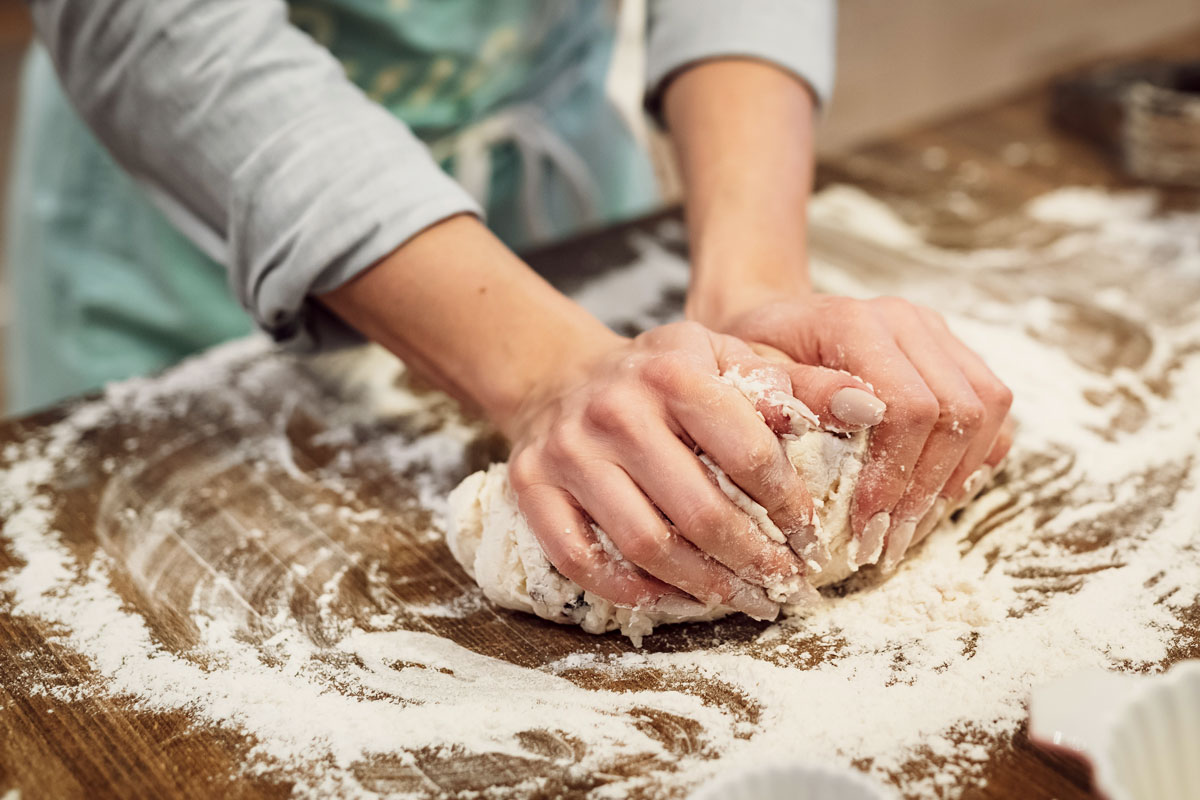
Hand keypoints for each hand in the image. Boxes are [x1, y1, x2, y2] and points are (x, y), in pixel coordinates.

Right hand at [502, 321, 854, 618]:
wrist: (562, 377)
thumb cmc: (661, 377)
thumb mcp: (727, 359)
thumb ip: (797, 384)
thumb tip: (871, 407)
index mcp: (673, 370)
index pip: (748, 452)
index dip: (789, 506)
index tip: (810, 537)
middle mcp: (616, 409)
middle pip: (699, 511)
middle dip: (753, 560)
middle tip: (784, 585)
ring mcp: (569, 451)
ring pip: (644, 544)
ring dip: (702, 586)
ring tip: (741, 599)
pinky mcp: (533, 486)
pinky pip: (583, 560)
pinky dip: (633, 591)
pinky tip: (672, 598)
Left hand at [716, 295, 1013, 570]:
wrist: (772, 326)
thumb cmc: (753, 359)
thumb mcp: (751, 378)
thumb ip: (797, 393)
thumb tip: (861, 413)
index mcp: (856, 322)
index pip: (909, 405)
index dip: (895, 475)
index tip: (865, 528)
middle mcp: (907, 321)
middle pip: (957, 411)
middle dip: (926, 490)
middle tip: (888, 544)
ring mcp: (936, 333)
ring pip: (988, 409)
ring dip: (955, 480)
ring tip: (910, 529)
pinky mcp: (953, 353)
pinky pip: (993, 410)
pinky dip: (974, 459)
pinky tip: (933, 498)